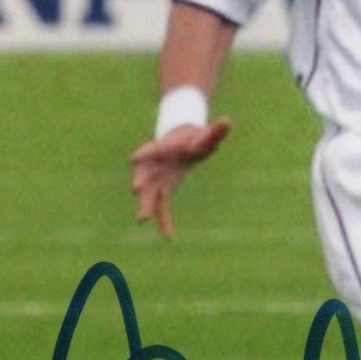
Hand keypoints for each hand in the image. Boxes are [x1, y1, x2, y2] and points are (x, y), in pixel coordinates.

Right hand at [128, 118, 232, 239]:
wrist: (180, 141)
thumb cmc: (193, 136)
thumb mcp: (206, 134)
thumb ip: (215, 131)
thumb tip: (227, 121)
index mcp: (163, 147)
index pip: (154, 149)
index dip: (145, 153)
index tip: (133, 158)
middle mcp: (154, 164)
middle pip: (146, 174)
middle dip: (142, 181)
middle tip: (136, 188)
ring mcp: (156, 178)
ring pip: (150, 194)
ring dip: (146, 205)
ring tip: (141, 219)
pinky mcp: (162, 189)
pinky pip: (162, 208)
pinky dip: (164, 222)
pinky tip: (169, 238)